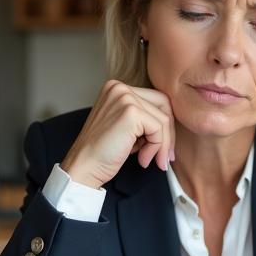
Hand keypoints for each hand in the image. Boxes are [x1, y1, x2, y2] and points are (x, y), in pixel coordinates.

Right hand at [60, 80, 174, 189]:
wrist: (84, 167)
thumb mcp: (125, 127)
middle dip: (168, 133)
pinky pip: (159, 129)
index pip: (156, 99)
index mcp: (117, 88)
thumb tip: (172, 124)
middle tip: (164, 156)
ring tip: (148, 159)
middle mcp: (120, 87)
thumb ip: (144, 118)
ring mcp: (124, 97)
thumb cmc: (103, 152)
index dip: (164, 125)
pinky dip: (156, 148)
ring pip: (164, 119)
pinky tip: (142, 159)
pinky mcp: (130, 112)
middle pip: (164, 105)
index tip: (163, 147)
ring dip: (161, 145)